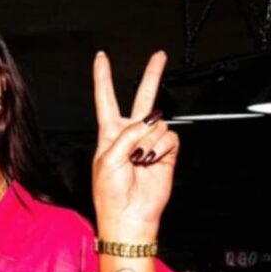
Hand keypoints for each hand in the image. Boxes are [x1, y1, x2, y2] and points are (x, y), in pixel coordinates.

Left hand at [91, 51, 177, 240]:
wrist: (129, 215)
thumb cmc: (110, 193)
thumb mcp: (108, 159)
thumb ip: (126, 135)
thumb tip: (148, 122)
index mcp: (109, 133)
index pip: (106, 99)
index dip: (103, 78)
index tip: (102, 58)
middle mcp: (130, 134)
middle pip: (142, 98)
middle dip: (151, 76)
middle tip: (159, 56)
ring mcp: (148, 142)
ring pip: (157, 123)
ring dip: (148, 142)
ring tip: (139, 161)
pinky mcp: (165, 152)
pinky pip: (169, 137)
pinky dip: (160, 149)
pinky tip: (152, 161)